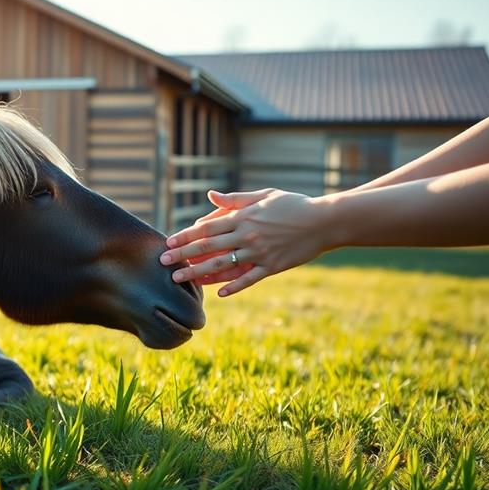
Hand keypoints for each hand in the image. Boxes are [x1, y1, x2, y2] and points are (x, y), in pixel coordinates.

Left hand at [161, 189, 333, 296]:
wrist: (325, 221)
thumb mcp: (264, 195)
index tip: (168, 243)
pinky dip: (233, 286)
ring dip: (199, 273)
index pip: (207, 228)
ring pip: (223, 266)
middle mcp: (247, 235)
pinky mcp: (272, 267)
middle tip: (163, 263)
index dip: (185, 236)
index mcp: (243, 217)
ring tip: (181, 280)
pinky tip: (218, 293)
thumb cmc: (293, 204)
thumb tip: (210, 195)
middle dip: (183, 255)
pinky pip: (249, 279)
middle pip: (209, 247)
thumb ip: (235, 199)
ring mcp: (259, 253)